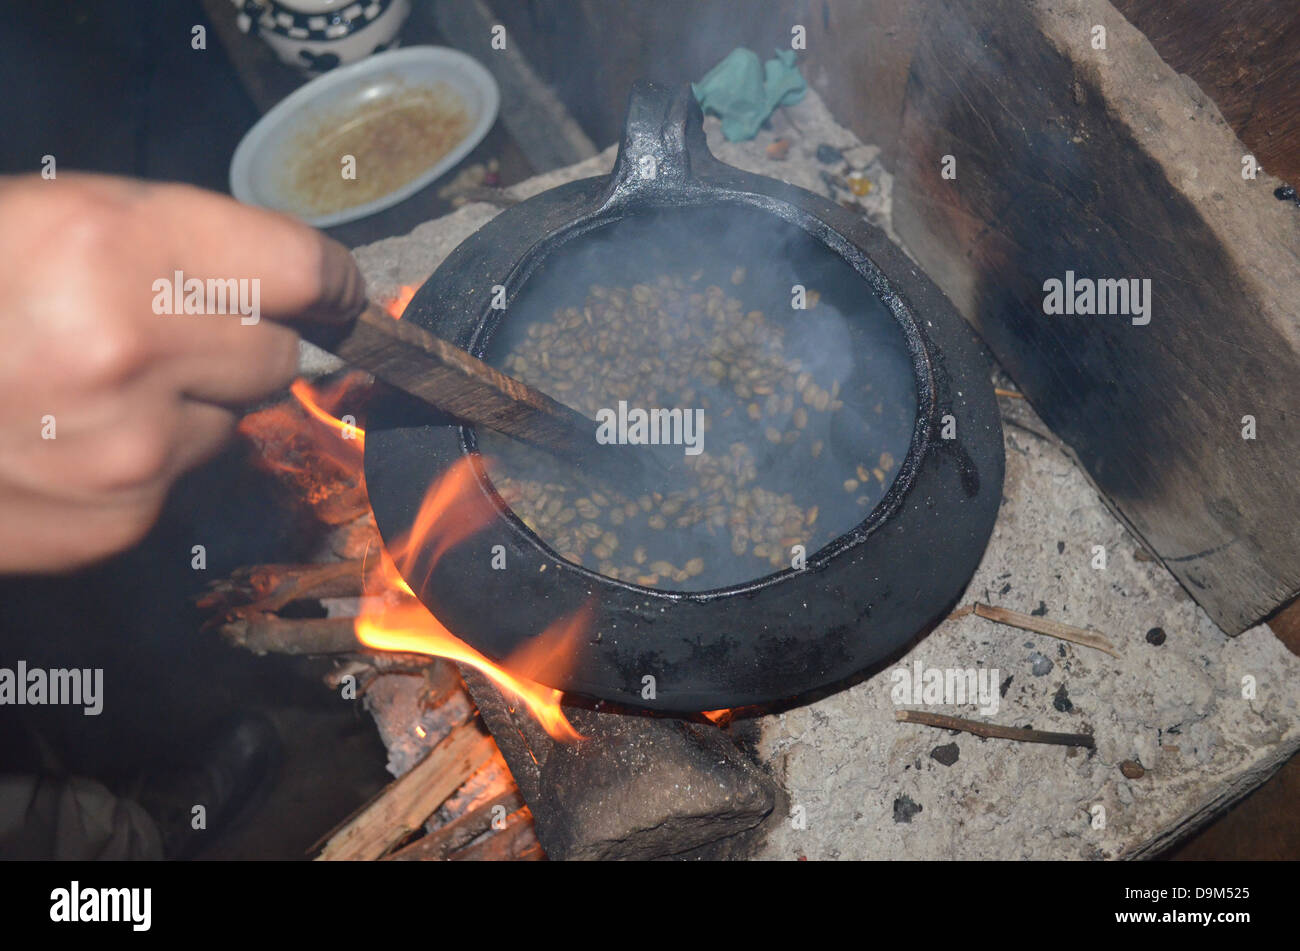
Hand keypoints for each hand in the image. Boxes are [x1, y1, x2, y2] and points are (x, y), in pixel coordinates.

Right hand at [0, 173, 364, 571]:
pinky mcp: (119, 521)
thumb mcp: (52, 220)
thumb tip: (291, 286)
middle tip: (167, 334)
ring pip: (230, 424)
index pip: (300, 271)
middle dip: (239, 344)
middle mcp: (133, 352)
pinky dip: (144, 464)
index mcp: (115, 249)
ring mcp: (132, 451)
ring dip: (186, 408)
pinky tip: (66, 443)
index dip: (322, 282)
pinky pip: (178, 481)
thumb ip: (178, 246)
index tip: (328, 292)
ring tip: (86, 390)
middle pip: (277, 355)